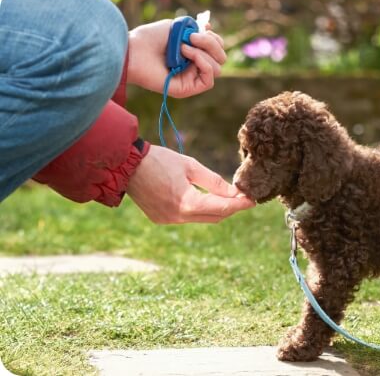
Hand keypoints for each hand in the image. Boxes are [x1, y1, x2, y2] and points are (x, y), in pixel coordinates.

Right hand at [126, 145, 254, 223]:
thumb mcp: (190, 166)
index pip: (222, 208)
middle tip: (242, 198)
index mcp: (187, 203)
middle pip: (214, 217)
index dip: (239, 204)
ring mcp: (168, 220)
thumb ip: (214, 181)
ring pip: (201, 219)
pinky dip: (198, 210)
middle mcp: (178, 217)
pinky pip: (187, 218)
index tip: (252, 200)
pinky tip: (203, 198)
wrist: (126, 165)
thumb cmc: (159, 160)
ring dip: (215, 209)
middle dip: (230, 208)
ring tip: (226, 197)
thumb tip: (234, 192)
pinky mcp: (161, 219)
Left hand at [127, 19, 226, 97]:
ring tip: (183, 47)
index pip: (217, 49)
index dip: (214, 39)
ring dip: (203, 53)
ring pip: (217, 68)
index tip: (202, 28)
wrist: (133, 51)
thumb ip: (196, 29)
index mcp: (194, 53)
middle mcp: (194, 67)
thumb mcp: (177, 27)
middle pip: (221, 58)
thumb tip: (211, 29)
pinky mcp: (187, 89)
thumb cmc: (150, 39)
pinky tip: (187, 54)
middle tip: (192, 36)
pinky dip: (203, 63)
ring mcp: (191, 79)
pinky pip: (208, 80)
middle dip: (211, 44)